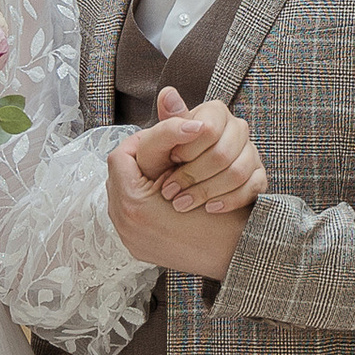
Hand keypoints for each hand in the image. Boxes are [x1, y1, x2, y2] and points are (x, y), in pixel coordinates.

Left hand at [107, 139, 249, 282]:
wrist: (235, 256)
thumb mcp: (198, 167)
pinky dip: (145, 202)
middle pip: (118, 175)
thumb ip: (172, 135)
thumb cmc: (220, 215)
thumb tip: (166, 98)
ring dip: (141, 181)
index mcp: (134, 204)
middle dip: (139, 161)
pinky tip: (163, 197)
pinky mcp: (138, 248)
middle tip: (162, 156)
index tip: (162, 141)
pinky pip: (130, 216)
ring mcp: (130, 239)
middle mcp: (125, 224)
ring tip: (164, 177)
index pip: (121, 155)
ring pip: (123, 193)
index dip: (142, 141)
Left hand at [128, 87, 266, 213]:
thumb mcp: (155, 146)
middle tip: (169, 191)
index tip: (171, 160)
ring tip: (182, 203)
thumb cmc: (164, 164)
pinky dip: (229, 200)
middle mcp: (237, 128)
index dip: (188, 150)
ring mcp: (251, 153)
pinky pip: (252, 188)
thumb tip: (168, 94)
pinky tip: (209, 208)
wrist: (180, 192)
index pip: (209, 130)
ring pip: (237, 172)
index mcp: (215, 112)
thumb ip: (164, 122)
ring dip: (206, 191)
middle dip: (192, 176)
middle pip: (222, 154)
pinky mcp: (258, 176)